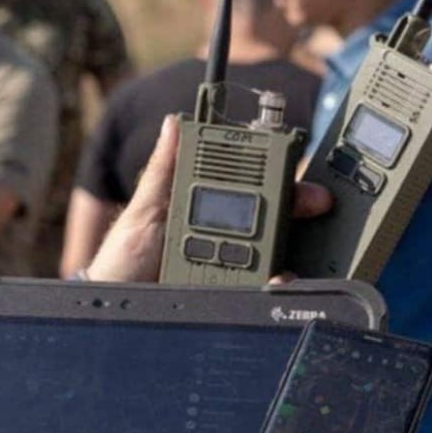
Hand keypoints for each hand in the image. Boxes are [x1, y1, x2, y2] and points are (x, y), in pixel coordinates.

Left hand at [88, 115, 332, 283]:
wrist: (117, 308)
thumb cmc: (123, 262)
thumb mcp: (141, 213)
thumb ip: (162, 171)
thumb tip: (174, 124)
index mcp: (205, 208)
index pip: (248, 184)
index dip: (277, 173)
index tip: (295, 164)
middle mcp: (224, 237)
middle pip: (273, 217)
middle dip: (298, 207)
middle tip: (314, 202)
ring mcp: (230, 268)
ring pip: (275, 254)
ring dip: (290, 250)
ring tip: (290, 248)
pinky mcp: (232, 296)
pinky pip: (263, 290)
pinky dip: (278, 284)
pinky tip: (279, 280)